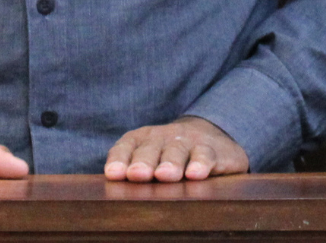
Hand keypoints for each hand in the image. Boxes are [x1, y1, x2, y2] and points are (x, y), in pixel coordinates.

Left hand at [105, 116, 249, 181]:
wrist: (211, 134)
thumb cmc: (170, 154)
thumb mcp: (151, 159)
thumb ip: (133, 172)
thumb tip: (113, 191)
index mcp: (142, 139)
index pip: (126, 146)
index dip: (119, 159)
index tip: (114, 174)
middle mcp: (163, 137)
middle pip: (150, 148)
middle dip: (143, 162)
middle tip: (137, 174)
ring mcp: (188, 141)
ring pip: (176, 150)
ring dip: (170, 162)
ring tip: (165, 175)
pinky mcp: (212, 149)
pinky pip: (205, 154)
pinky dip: (200, 163)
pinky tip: (195, 174)